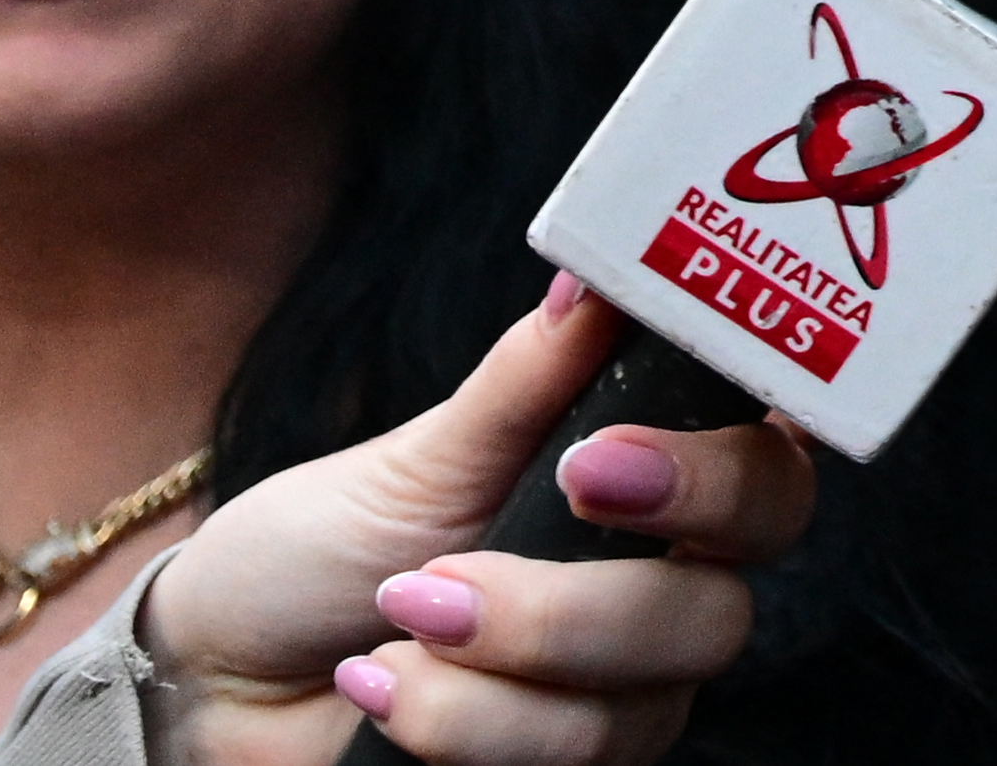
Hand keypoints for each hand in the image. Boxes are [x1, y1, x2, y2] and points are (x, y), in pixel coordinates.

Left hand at [139, 278, 814, 765]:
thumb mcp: (421, 451)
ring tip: (393, 630)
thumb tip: (599, 275)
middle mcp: (664, 594)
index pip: (773, 473)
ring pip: (637, 709)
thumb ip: (530, 376)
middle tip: (451, 576)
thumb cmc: (326, 549)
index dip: (727, 475)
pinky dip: (456, 727)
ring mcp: (619, 698)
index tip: (607, 463)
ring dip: (490, 674)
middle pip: (719, 614)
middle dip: (577, 608)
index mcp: (658, 486)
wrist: (222, 675)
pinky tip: (382, 690)